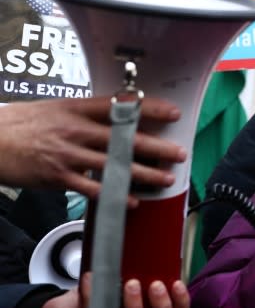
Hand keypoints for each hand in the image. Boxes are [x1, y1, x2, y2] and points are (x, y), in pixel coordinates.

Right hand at [0, 96, 185, 203]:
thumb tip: (118, 114)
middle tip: (179, 153)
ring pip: (114, 165)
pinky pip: (93, 189)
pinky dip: (115, 196)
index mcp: (77, 109)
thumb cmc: (22, 122)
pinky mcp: (57, 177)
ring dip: (144, 174)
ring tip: (165, 179)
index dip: (150, 109)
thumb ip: (87, 113)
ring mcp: (68, 154)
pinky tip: (132, 200)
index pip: (120, 107)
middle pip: (124, 139)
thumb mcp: (57, 108)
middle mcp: (76, 130)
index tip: (173, 113)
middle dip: (157, 147)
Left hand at [39, 273, 189, 307]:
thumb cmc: (106, 291)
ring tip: (130, 283)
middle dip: (162, 307)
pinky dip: (91, 296)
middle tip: (155, 285)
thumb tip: (158, 245)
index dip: (181, 304)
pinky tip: (90, 278)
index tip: (177, 283)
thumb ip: (145, 270)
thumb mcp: (129, 277)